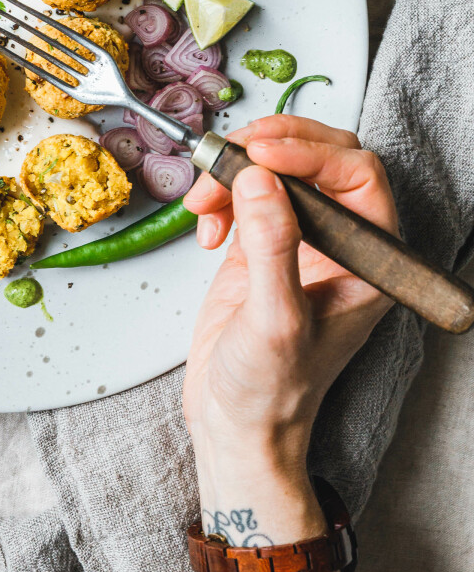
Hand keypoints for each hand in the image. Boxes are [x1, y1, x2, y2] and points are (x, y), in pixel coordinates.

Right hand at [182, 116, 396, 479]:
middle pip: (321, 158)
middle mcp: (340, 245)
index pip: (357, 176)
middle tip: (234, 151)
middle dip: (273, 146)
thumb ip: (273, 246)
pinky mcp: (259, 243)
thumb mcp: (274, 322)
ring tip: (203, 201)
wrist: (234, 425)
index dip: (313, 154)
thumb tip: (259, 179)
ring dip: (234, 170)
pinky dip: (217, 194)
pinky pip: (243, 190)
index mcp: (368, 263)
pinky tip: (205, 225)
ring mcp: (298, 240)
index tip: (263, 155)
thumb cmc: (271, 393)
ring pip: (276, 168)